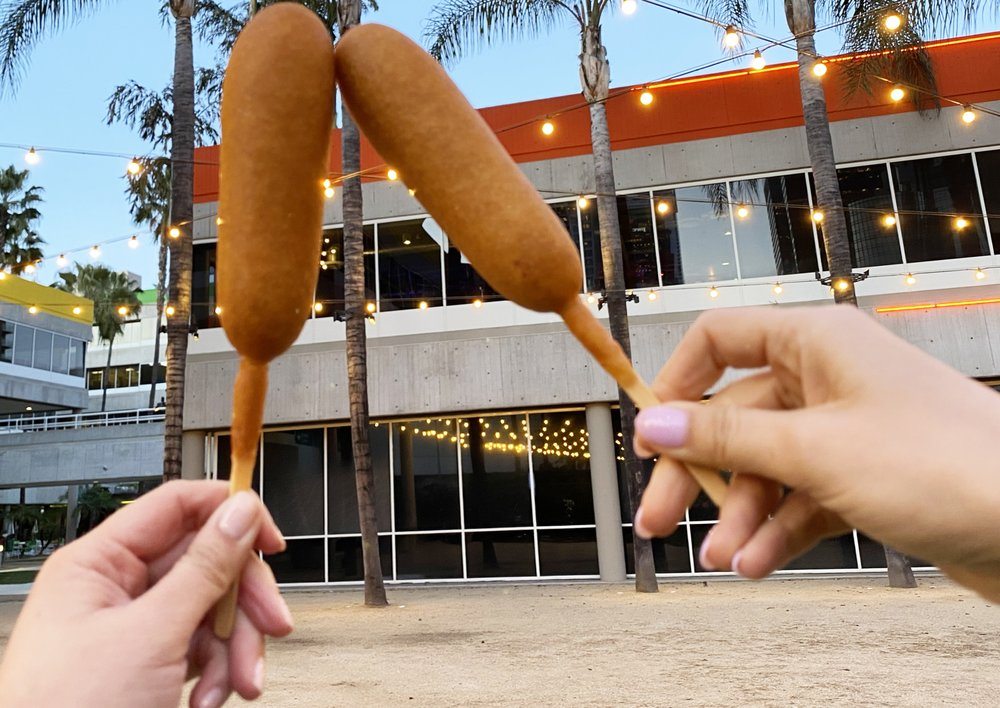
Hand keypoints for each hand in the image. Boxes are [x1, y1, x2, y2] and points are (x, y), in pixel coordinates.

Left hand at [0, 481, 292, 707]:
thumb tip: (239, 512)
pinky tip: (208, 698)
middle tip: (272, 625)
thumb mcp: (150, 635)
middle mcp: (116, 588)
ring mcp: (133, 628)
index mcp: (100, 564)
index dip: (229, 515)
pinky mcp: (148, 663)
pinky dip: (217, 673)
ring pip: (211, 609)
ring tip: (237, 684)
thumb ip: (203, 569)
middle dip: (242, 601)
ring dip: (234, 647)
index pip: (178, 506)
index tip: (271, 542)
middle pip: (206, 563)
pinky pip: (201, 647)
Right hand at [632, 306, 999, 601]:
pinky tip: (757, 563)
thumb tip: (655, 422)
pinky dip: (776, 529)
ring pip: (766, 464)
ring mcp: (845, 428)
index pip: (719, 341)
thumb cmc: (941, 463)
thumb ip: (727, 436)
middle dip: (696, 472)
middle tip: (658, 520)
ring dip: (739, 514)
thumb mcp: (814, 450)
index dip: (676, 385)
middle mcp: (826, 378)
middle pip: (734, 416)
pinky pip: (800, 496)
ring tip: (722, 560)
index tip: (650, 434)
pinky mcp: (863, 474)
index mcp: (814, 342)